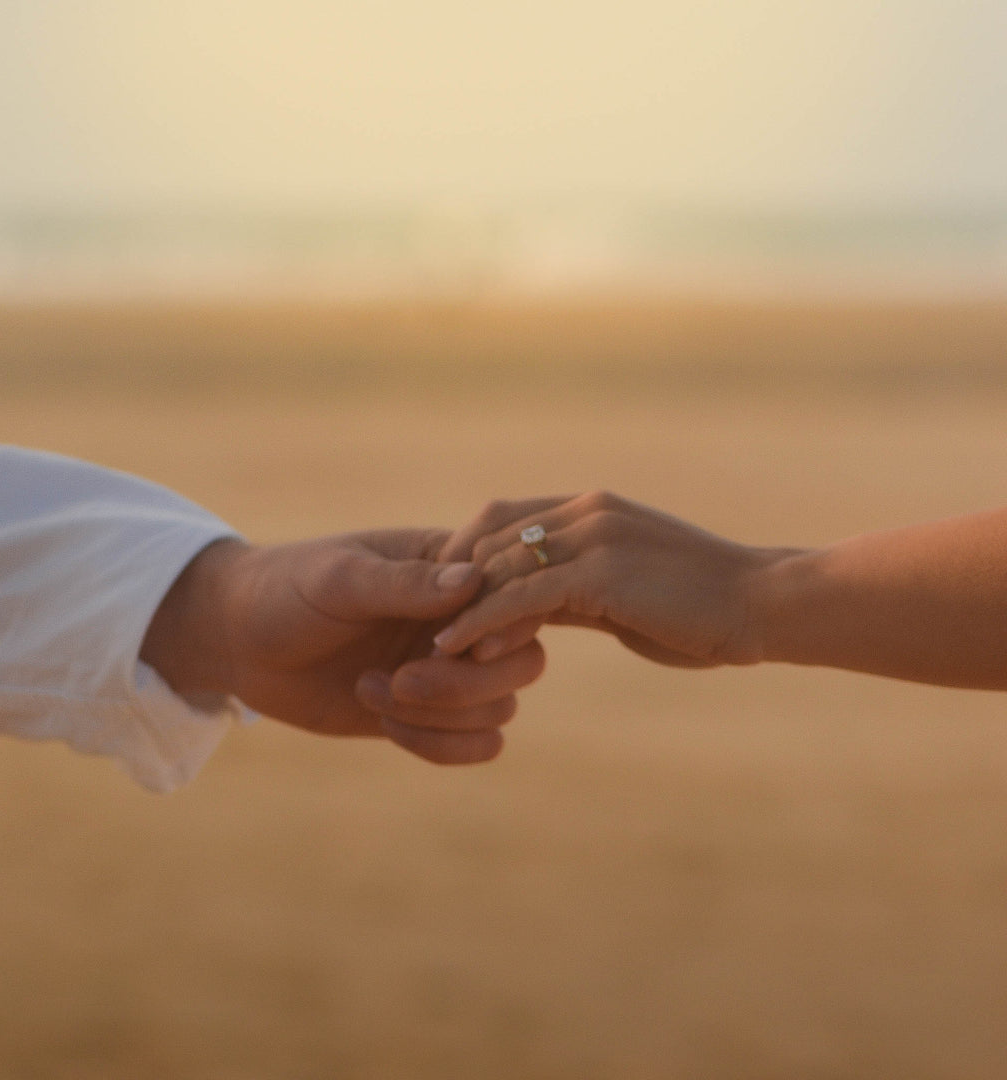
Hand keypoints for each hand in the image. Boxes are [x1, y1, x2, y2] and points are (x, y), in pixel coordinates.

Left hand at [141, 530, 544, 763]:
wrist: (242, 641)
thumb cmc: (288, 591)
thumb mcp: (340, 580)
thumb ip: (404, 584)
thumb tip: (472, 581)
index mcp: (450, 569)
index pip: (515, 598)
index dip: (500, 629)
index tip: (444, 642)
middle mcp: (461, 621)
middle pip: (523, 663)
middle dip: (466, 685)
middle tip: (402, 680)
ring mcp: (448, 669)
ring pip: (500, 710)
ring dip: (440, 716)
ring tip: (371, 692)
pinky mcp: (428, 714)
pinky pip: (476, 744)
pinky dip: (438, 746)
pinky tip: (384, 722)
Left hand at [434, 492, 790, 668]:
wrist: (763, 604)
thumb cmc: (699, 606)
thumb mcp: (626, 590)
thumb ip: (576, 590)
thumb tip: (533, 609)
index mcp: (590, 507)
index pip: (502, 516)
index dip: (463, 551)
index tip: (439, 595)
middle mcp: (585, 510)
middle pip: (489, 534)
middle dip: (449, 578)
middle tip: (417, 619)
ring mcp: (593, 535)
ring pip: (499, 564)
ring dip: (457, 604)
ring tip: (427, 642)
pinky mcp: (601, 572)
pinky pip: (521, 596)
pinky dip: (482, 621)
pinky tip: (455, 648)